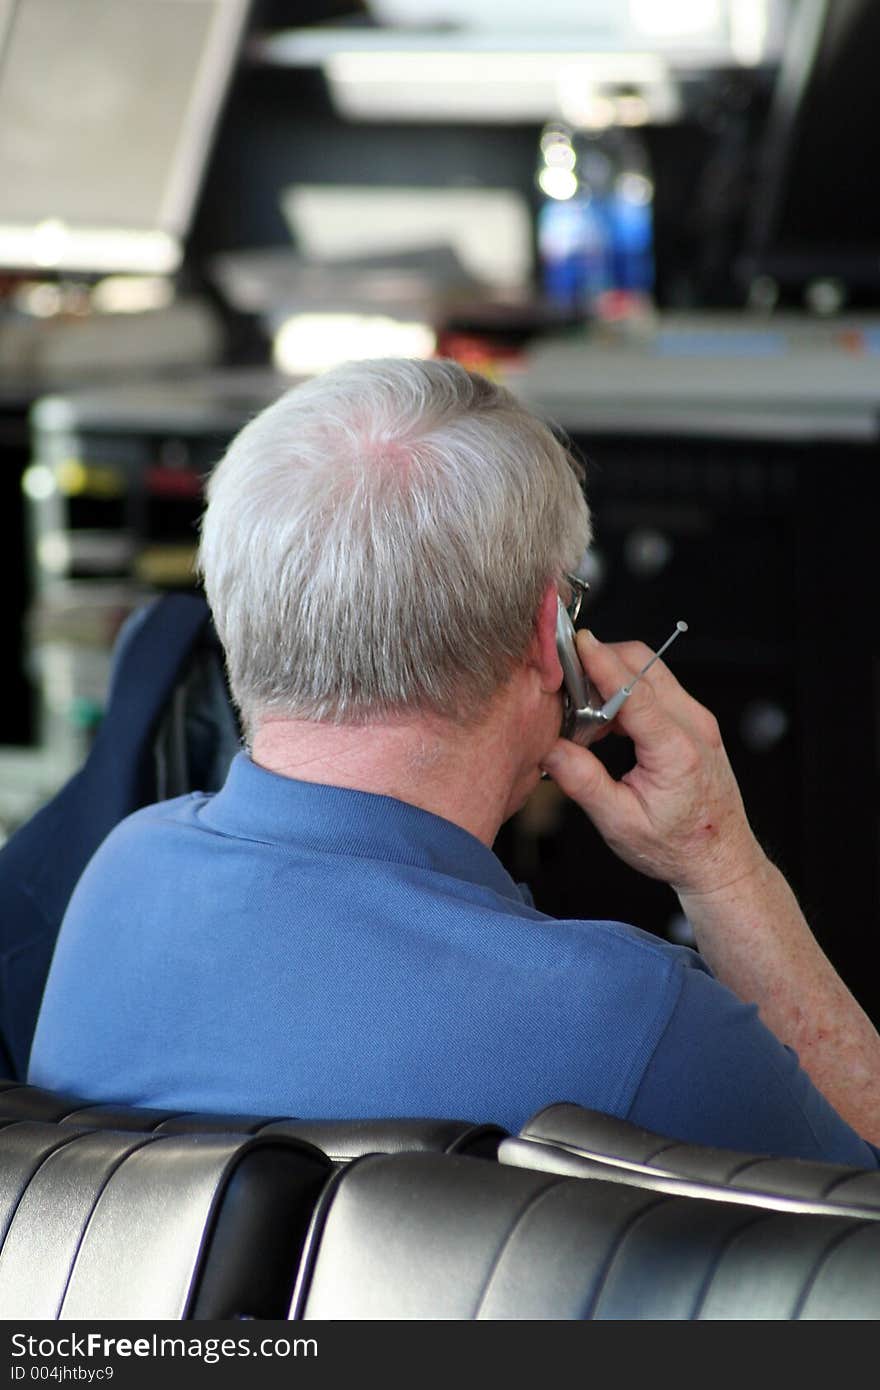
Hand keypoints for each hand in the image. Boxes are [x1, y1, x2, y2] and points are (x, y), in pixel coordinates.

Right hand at [540, 630, 764, 895]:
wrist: (720, 859)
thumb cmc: (676, 847)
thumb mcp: (620, 824)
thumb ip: (583, 782)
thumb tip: (549, 748)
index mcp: (675, 750)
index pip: (634, 691)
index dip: (602, 662)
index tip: (577, 642)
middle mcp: (693, 725)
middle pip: (644, 665)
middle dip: (601, 660)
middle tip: (566, 682)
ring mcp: (698, 720)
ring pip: (650, 671)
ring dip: (612, 677)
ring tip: (583, 713)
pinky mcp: (694, 721)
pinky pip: (657, 688)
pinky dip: (626, 691)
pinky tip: (606, 722)